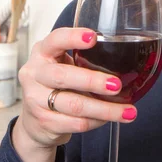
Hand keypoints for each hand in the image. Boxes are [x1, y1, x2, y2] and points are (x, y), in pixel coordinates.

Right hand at [12, 28, 136, 161]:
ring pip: (74, 105)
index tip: (94, 37)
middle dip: (93, 81)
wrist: (33, 122)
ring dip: (105, 110)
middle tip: (117, 85)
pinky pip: (76, 123)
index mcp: (42, 52)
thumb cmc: (55, 84)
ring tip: (127, 112)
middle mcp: (35, 74)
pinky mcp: (44, 123)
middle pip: (63, 76)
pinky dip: (97, 122)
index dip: (73, 38)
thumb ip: (83, 59)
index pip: (55, 40)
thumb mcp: (62, 64)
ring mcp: (36, 100)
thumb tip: (125, 63)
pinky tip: (110, 119)